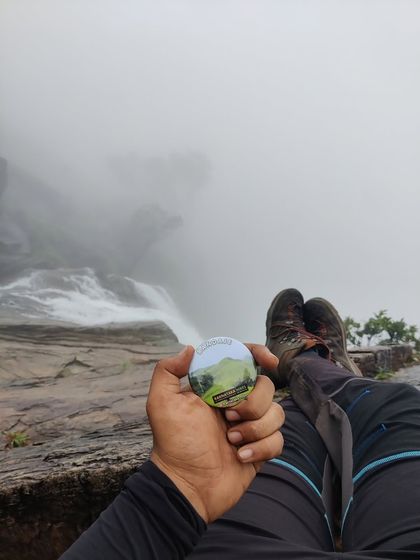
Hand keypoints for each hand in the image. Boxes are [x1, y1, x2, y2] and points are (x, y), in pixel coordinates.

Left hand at [146, 343, 283, 522]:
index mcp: (217, 387)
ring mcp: (250, 425)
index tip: (269, 361)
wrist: (186, 486)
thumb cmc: (173, 444)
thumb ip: (167, 370)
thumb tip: (191, 348)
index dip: (259, 354)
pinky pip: (278, 439)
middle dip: (251, 403)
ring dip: (255, 428)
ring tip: (231, 441)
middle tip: (228, 417)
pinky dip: (261, 448)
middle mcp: (236, 402)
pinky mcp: (260, 448)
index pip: (244, 360)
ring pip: (276, 413)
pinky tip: (241, 457)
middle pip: (265, 386)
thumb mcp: (161, 403)